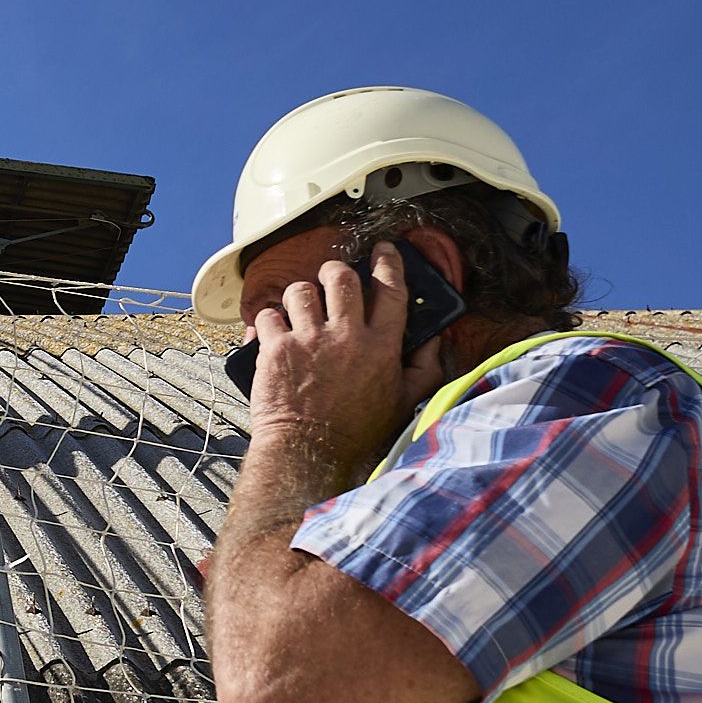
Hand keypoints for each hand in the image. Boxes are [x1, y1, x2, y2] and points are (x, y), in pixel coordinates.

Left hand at [244, 244, 430, 480]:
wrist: (309, 452)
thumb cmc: (357, 432)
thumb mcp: (405, 402)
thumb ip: (425, 368)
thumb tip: (433, 338)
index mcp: (381, 347)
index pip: (390, 290)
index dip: (388, 263)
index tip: (383, 250)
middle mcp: (345, 337)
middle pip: (341, 278)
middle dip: (334, 271)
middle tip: (330, 279)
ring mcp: (308, 341)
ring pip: (301, 291)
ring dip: (301, 297)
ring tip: (300, 311)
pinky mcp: (276, 349)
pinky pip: (268, 315)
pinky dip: (269, 321)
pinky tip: (274, 334)